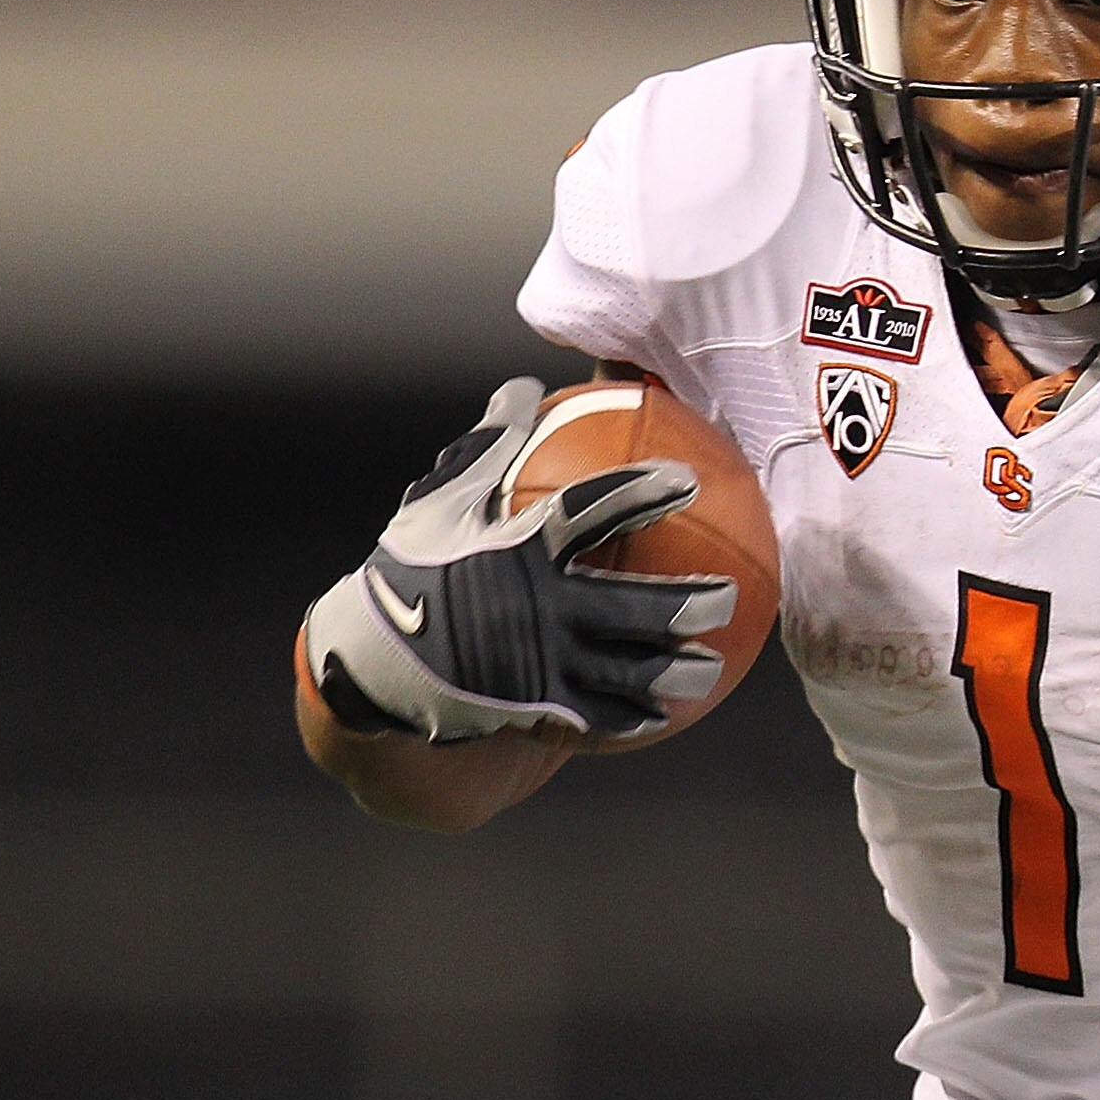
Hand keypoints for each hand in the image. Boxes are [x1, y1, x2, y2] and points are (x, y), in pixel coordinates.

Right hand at [301, 378, 736, 744]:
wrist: (369, 664)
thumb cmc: (412, 567)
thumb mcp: (442, 502)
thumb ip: (490, 445)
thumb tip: (524, 383)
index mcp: (515, 548)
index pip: (589, 510)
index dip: (641, 492)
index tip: (688, 480)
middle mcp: (534, 606)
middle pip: (628, 604)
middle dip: (688, 603)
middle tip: (730, 597)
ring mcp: (535, 663)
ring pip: (623, 669)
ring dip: (675, 670)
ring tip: (712, 668)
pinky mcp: (530, 708)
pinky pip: (593, 716)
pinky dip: (630, 715)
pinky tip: (663, 715)